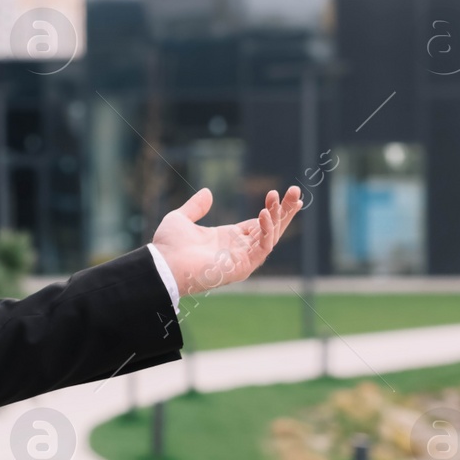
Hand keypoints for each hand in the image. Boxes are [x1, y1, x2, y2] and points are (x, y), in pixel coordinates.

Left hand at [151, 186, 301, 297]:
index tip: (281, 193)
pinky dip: (265, 231)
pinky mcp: (242, 267)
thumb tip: (207, 192)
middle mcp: (239, 249)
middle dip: (284, 211)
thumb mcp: (181, 219)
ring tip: (279, 196)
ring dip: (277, 216)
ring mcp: (242, 259)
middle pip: (271, 228)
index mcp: (228, 238)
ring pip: (270, 236)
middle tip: (297, 191)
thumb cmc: (168, 247)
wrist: (163, 265)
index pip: (259, 223)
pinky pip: (262, 248)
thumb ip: (196, 207)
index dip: (273, 209)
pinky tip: (264, 214)